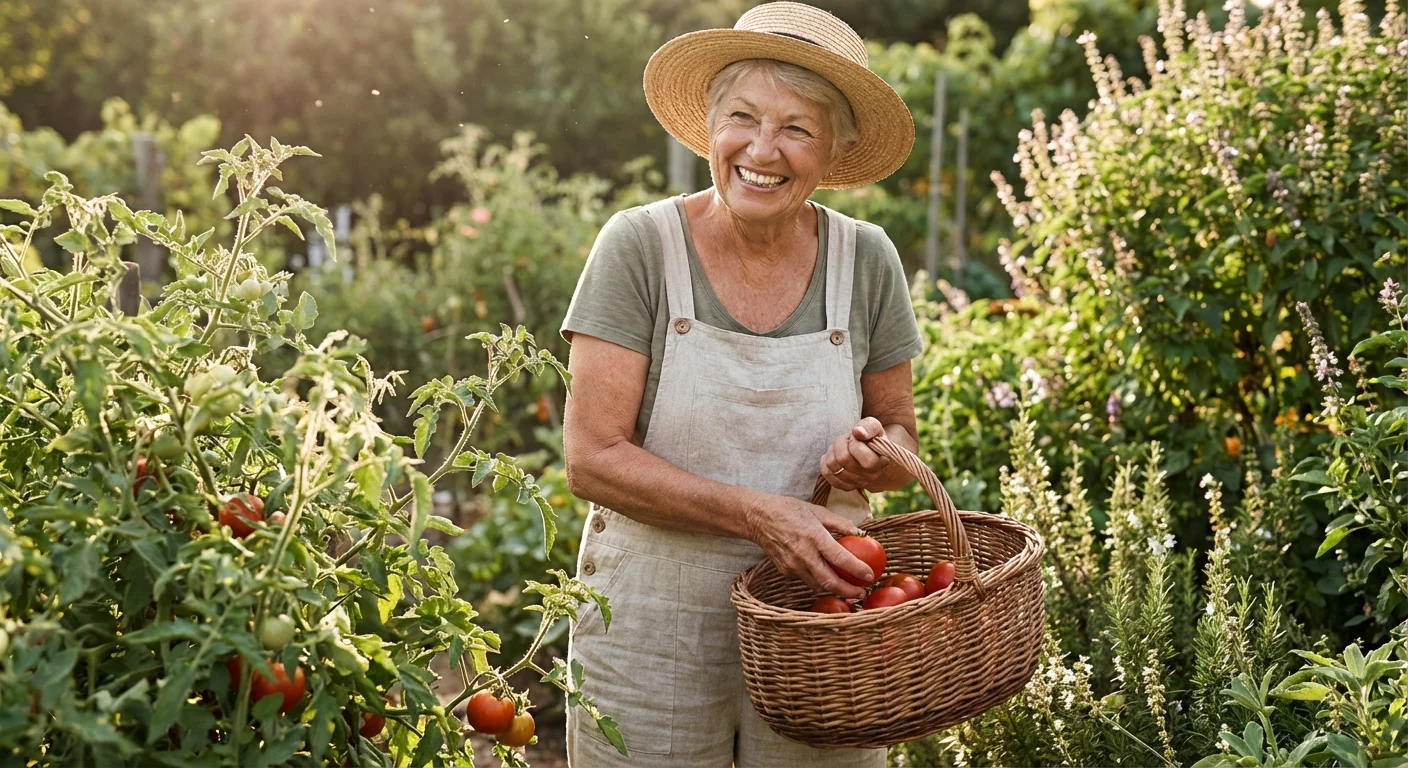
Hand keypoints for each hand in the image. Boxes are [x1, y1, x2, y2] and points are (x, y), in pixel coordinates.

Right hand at [745, 494, 872, 599]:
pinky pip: (805, 579)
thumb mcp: (816, 510)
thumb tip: (860, 532)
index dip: (857, 570)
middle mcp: (803, 554)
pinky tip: (823, 573)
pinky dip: (817, 579)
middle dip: (848, 591)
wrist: (758, 517)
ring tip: (847, 588)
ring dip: (833, 588)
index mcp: (814, 536)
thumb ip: (839, 523)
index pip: (840, 558)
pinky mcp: (785, 571)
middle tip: (861, 593)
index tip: (870, 576)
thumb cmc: (789, 510)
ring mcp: (792, 565)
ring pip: (817, 585)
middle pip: (829, 581)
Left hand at [820, 417, 890, 492]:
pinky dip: (826, 461)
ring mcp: (857, 483)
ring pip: (832, 464)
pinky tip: (834, 456)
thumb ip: (868, 427)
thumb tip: (857, 432)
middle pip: (843, 459)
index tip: (855, 438)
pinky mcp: (844, 486)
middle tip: (846, 440)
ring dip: (832, 451)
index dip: (855, 445)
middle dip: (840, 443)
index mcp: (882, 462)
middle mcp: (871, 476)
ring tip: (841, 447)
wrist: (867, 452)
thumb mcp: (873, 427)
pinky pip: (826, 473)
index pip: (867, 459)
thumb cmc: (870, 438)